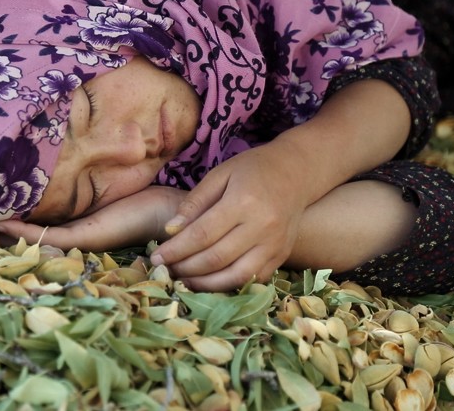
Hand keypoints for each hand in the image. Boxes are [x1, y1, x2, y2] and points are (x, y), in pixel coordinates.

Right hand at [0, 186, 186, 250]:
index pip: (44, 228)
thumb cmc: (147, 200)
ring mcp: (82, 238)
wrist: (171, 212)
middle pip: (36, 238)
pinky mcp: (89, 236)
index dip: (19, 223)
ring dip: (9, 234)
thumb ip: (93, 187)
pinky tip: (3, 224)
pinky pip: (51, 235)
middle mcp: (79, 236)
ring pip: (37, 240)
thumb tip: (78, 168)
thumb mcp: (113, 191)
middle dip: (7, 233)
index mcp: (83, 226)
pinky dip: (26, 231)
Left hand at [150, 143, 308, 291]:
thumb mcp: (220, 174)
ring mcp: (275, 245)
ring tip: (183, 280)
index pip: (202, 234)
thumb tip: (169, 231)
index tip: (156, 257)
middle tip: (165, 270)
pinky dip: (228, 285)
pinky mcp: (282, 256)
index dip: (176, 250)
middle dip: (185, 268)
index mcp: (243, 202)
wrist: (296, 172)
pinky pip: (252, 279)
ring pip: (235, 276)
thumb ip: (194, 202)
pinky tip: (209, 281)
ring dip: (204, 283)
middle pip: (216, 258)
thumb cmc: (253, 169)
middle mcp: (262, 226)